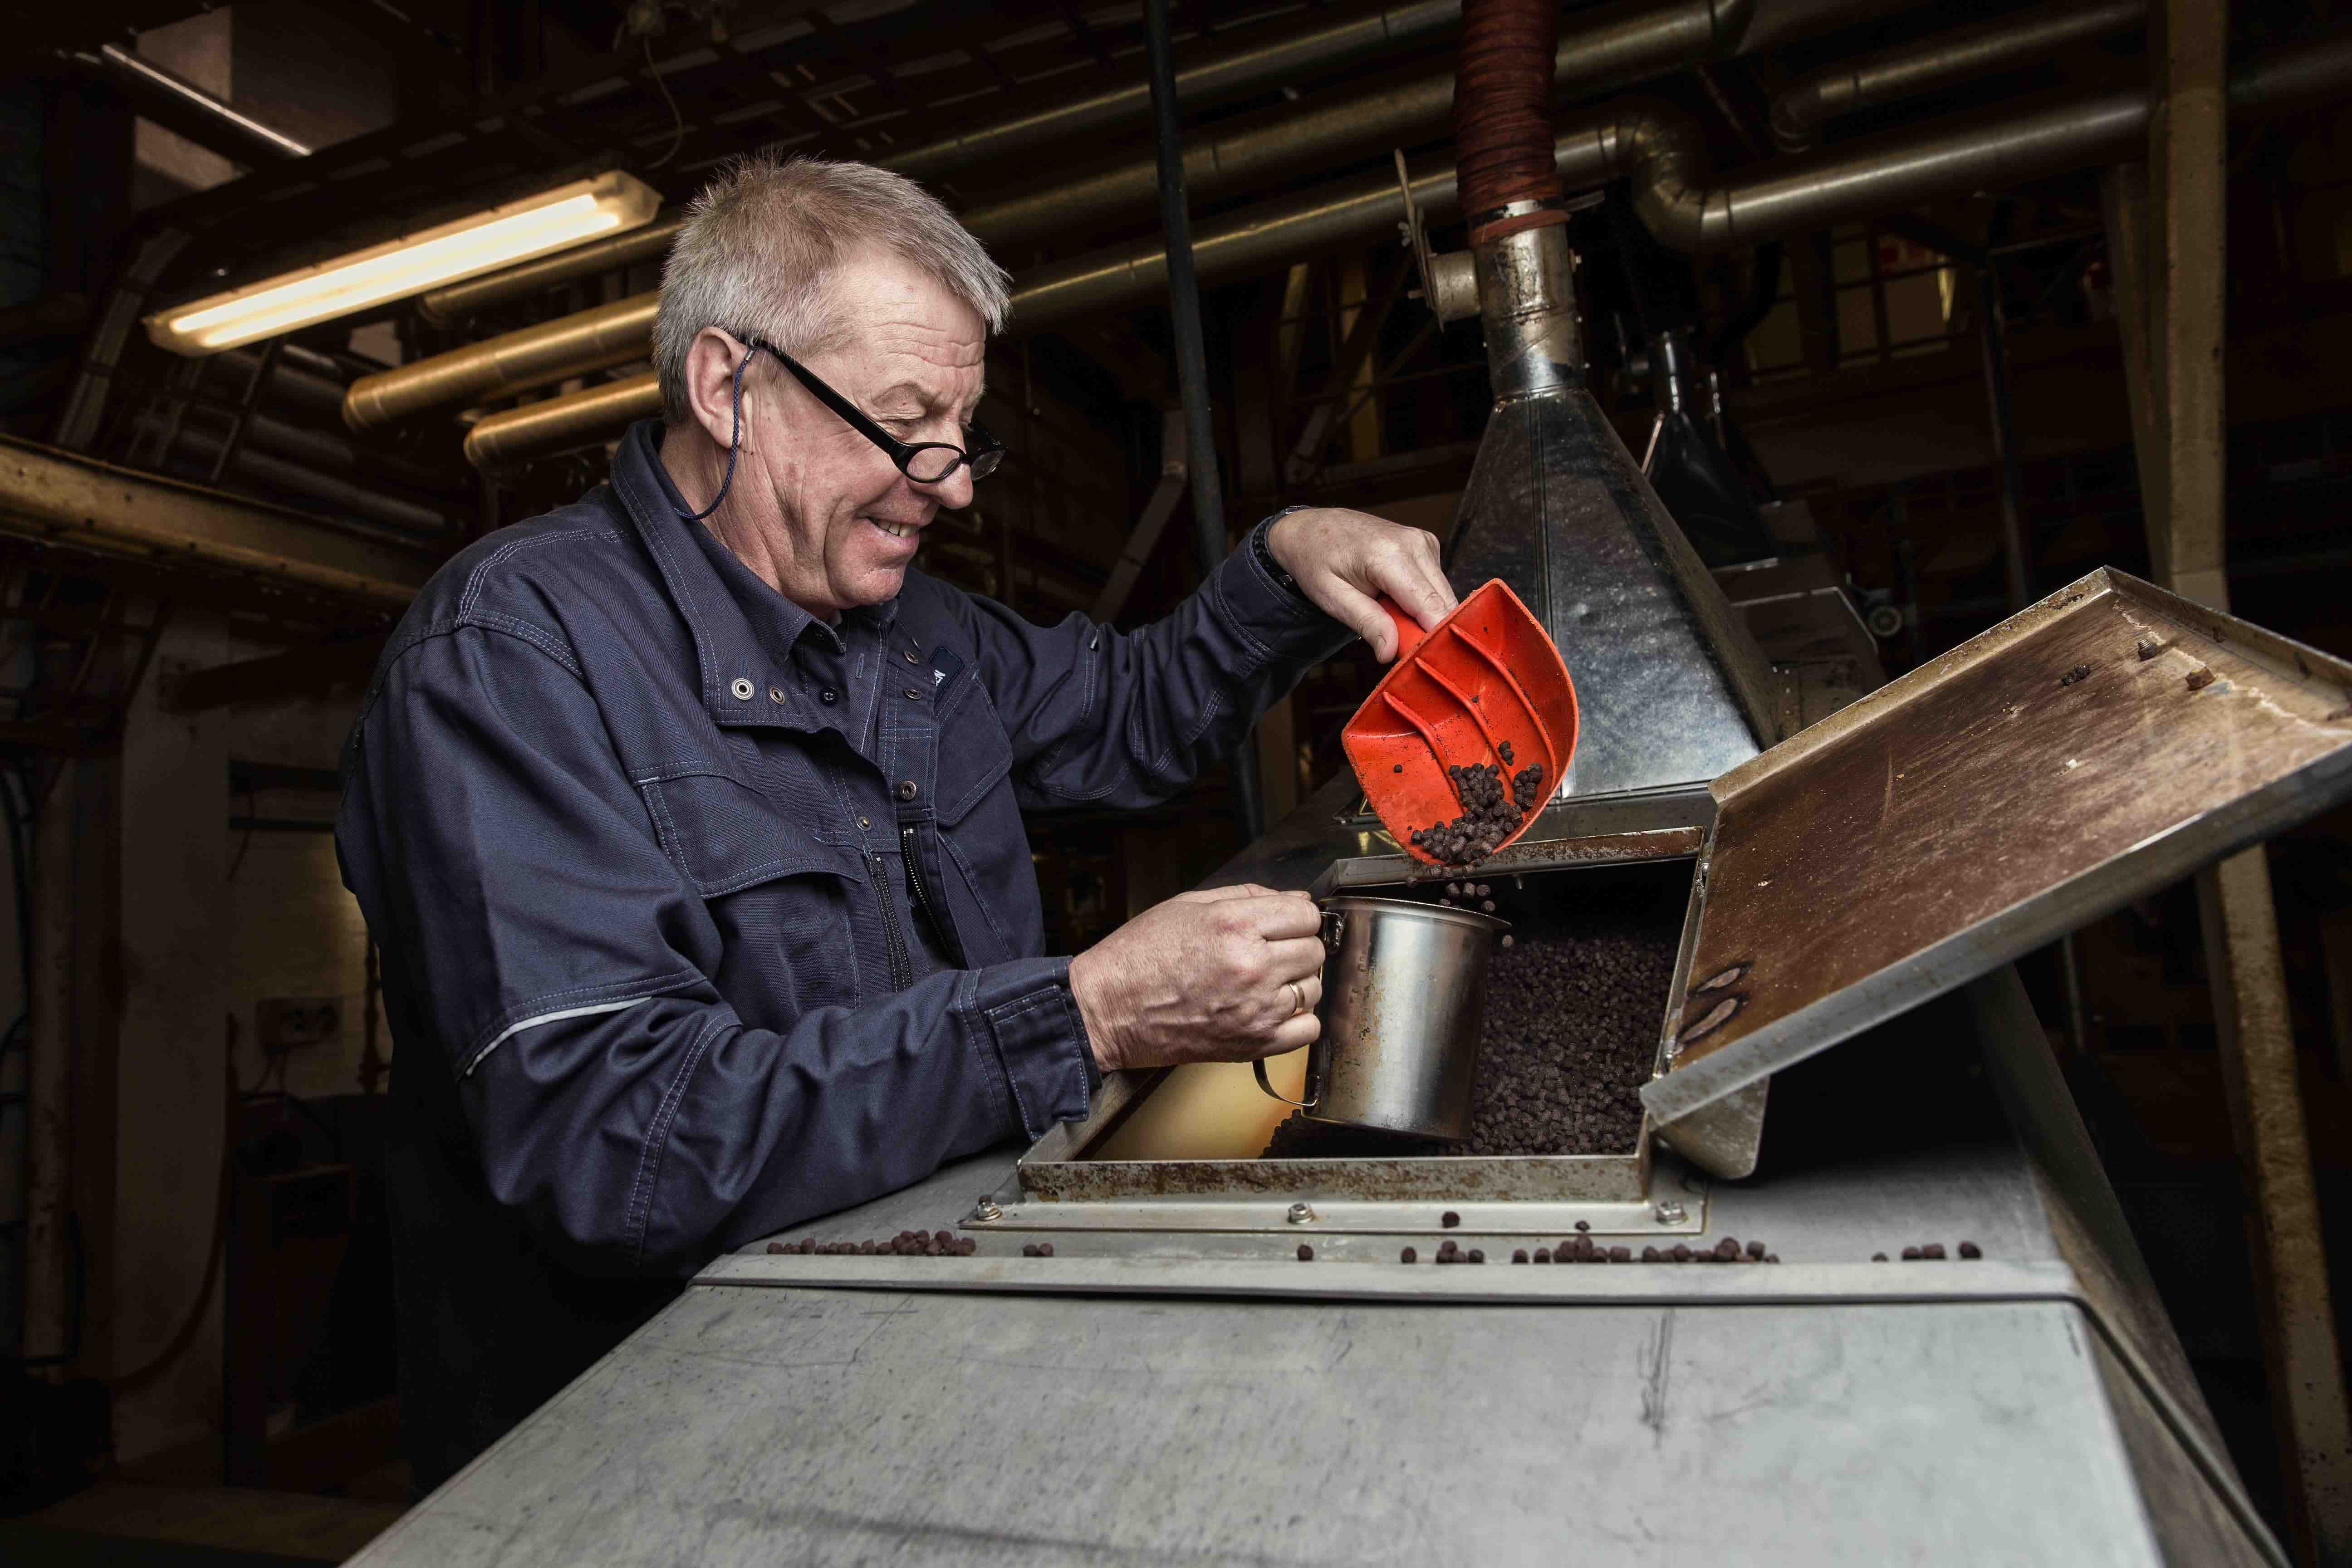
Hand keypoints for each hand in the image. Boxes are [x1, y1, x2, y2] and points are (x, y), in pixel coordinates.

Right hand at [1068, 884, 1324, 1073]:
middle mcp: (1252, 966)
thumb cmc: (1140, 957)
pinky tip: (1272, 1010)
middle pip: (1313, 950)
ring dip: (1296, 982)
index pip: (1306, 915)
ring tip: (1265, 981)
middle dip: (1296, 946)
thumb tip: (1296, 901)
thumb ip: (1248, 897)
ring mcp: (1255, 1009)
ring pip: (1313, 989)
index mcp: (1235, 925)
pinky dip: (1297, 1020)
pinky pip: (1306, 1030)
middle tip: (1269, 951)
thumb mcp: (1189, 906)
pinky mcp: (1252, 1043)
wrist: (1108, 1009)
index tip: (1285, 923)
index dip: (1297, 917)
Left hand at [1266, 507, 1454, 661]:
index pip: (1432, 607)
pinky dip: (1420, 600)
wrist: (1313, 527)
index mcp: (1391, 555)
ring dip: (1422, 615)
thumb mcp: (1332, 597)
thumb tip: (1390, 651)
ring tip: (1386, 611)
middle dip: (1424, 628)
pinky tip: (1394, 596)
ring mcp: (1424, 542)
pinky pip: (1436, 586)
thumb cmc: (1317, 558)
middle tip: (1392, 637)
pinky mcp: (1427, 546)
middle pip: (1443, 604)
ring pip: (1443, 597)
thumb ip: (1367, 623)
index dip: (1429, 638)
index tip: (1415, 659)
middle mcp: (1415, 544)